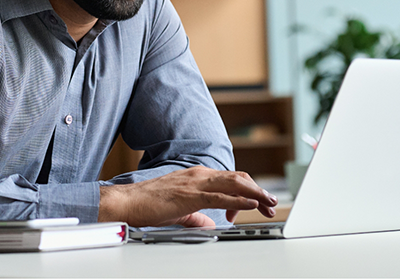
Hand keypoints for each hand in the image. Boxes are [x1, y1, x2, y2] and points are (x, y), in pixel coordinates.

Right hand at [98, 166, 277, 227]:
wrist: (128, 202)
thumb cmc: (149, 204)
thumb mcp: (180, 211)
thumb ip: (197, 216)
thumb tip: (210, 224)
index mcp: (197, 176)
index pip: (230, 179)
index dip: (248, 190)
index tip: (258, 204)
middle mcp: (198, 175)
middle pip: (237, 179)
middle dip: (257, 190)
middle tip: (271, 203)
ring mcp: (195, 182)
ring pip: (233, 184)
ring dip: (255, 193)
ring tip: (269, 202)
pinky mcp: (190, 195)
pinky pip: (220, 196)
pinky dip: (239, 199)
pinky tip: (251, 204)